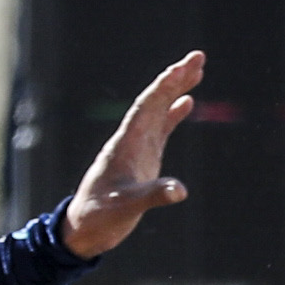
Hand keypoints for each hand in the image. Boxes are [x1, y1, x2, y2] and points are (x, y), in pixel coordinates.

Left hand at [59, 51, 202, 256]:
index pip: (147, 106)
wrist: (85, 226)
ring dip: (176, 90)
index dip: (165, 85)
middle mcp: (131, 139)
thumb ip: (153, 196)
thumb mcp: (126, 208)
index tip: (184, 67)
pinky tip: (187, 102)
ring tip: (196, 71)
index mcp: (125, 143)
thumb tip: (180, 190)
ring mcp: (137, 147)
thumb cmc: (101, 216)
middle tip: (198, 57)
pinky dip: (173, 113)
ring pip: (158, 110)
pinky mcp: (143, 158)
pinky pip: (160, 128)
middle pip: (154, 100)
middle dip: (175, 78)